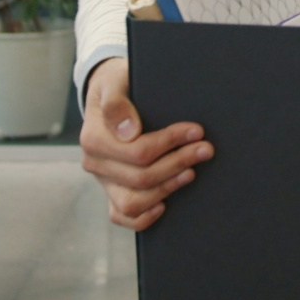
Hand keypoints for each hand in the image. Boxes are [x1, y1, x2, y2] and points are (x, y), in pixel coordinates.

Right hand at [80, 57, 214, 230]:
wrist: (110, 95)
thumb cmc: (118, 86)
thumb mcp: (115, 82)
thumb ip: (116, 103)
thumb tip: (129, 131)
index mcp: (94, 138)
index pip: (138, 151)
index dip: (171, 143)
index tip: (197, 131)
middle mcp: (95, 163)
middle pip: (142, 177)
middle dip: (179, 162)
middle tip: (205, 149)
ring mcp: (103, 181)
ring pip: (133, 202)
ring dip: (167, 188)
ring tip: (191, 172)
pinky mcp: (112, 192)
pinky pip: (123, 216)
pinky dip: (144, 217)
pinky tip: (166, 204)